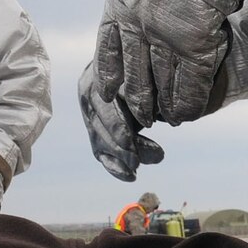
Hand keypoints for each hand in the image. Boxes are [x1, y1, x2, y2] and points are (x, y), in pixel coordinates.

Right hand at [79, 61, 164, 180]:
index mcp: (99, 74)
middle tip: (140, 157)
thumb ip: (150, 92)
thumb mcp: (149, 76)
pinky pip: (102, 153)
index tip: (138, 132)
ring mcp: (90, 114)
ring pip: (99, 139)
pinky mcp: (95, 133)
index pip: (106, 99)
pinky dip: (116, 167)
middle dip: (119, 142)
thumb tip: (158, 116)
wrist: (136, 71)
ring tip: (139, 166)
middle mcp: (89, 92)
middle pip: (99, 122)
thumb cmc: (148, 71)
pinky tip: (131, 176)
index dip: (118, 119)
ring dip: (120, 156)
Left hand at [94, 0, 247, 125]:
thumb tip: (139, 18)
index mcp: (120, 2)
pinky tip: (189, 113)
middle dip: (140, 99)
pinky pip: (189, 84)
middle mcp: (136, 22)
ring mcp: (164, 36)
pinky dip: (189, 102)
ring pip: (161, 84)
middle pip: (133, 74)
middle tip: (145, 115)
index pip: (109, 51)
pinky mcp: (194, 44)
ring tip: (168, 117)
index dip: (112, 77)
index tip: (112, 95)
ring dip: (165, 106)